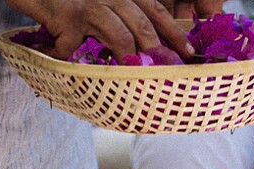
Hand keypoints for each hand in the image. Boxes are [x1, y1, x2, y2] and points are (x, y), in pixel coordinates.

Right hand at [7, 0, 195, 62]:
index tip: (189, 51)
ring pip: (119, 33)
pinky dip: (70, 57)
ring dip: (129, 58)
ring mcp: (90, 4)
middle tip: (171, 69)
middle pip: (143, 21)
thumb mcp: (96, 4)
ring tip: (135, 76)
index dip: (173, 30)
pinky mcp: (69, 15)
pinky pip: (75, 46)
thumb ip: (116, 20)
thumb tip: (137, 51)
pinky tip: (64, 59)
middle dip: (160, 48)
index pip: (155, 8)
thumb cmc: (65, 0)